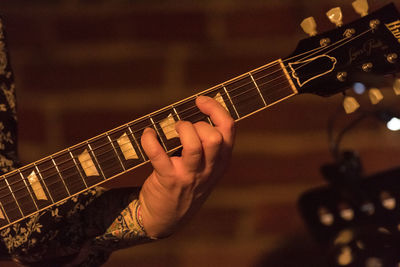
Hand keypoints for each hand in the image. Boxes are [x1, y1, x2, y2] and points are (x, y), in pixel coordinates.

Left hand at [139, 95, 234, 237]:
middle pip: (214, 138)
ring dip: (181, 130)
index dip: (216, 109)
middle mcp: (209, 169)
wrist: (168, 217)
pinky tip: (147, 134)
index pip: (229, 129)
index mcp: (221, 162)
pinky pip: (158, 154)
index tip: (200, 101)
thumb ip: (208, 146)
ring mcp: (190, 176)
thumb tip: (194, 112)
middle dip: (198, 124)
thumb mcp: (207, 168)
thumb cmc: (187, 184)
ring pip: (193, 145)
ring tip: (172, 131)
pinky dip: (150, 140)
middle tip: (185, 127)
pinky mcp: (169, 180)